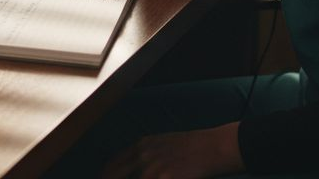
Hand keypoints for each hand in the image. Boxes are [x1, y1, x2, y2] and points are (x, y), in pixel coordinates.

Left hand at [100, 123, 243, 178]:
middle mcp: (142, 156)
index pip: (111, 165)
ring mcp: (152, 169)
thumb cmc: (191, 147)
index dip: (105, 175)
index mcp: (140, 146)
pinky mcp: (164, 178)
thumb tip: (133, 169)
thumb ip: (145, 155)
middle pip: (113, 175)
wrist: (213, 147)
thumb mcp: (162, 143)